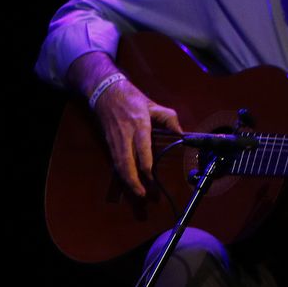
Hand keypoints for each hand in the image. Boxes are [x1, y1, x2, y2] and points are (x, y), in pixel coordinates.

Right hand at [93, 79, 183, 199]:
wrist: (106, 93)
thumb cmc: (132, 99)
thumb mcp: (153, 105)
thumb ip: (169, 119)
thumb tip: (181, 134)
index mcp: (139, 125)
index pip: (142, 152)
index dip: (147, 168)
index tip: (152, 179)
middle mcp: (126, 136)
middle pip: (127, 164)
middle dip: (134, 182)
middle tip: (142, 194)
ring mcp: (116, 140)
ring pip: (119, 165)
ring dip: (127, 181)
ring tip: (137, 192)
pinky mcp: (109, 143)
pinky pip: (115, 161)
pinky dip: (121, 173)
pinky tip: (128, 181)